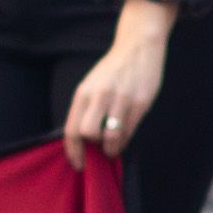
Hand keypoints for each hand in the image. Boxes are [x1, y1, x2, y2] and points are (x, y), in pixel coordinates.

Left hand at [63, 0, 173, 157]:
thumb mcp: (91, 86)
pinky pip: (129, 131)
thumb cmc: (112, 71)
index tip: (77, 164)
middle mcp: (100, 95)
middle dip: (92, 147)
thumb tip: (83, 140)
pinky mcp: (140, 103)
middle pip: (88, 133)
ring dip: (111, 148)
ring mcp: (121, 99)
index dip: (73, 151)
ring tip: (112, 148)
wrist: (137, 48)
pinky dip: (124, 140)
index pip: (72, 129)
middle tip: (98, 149)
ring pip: (111, 136)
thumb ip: (86, 109)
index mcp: (84, 92)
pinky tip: (123, 139)